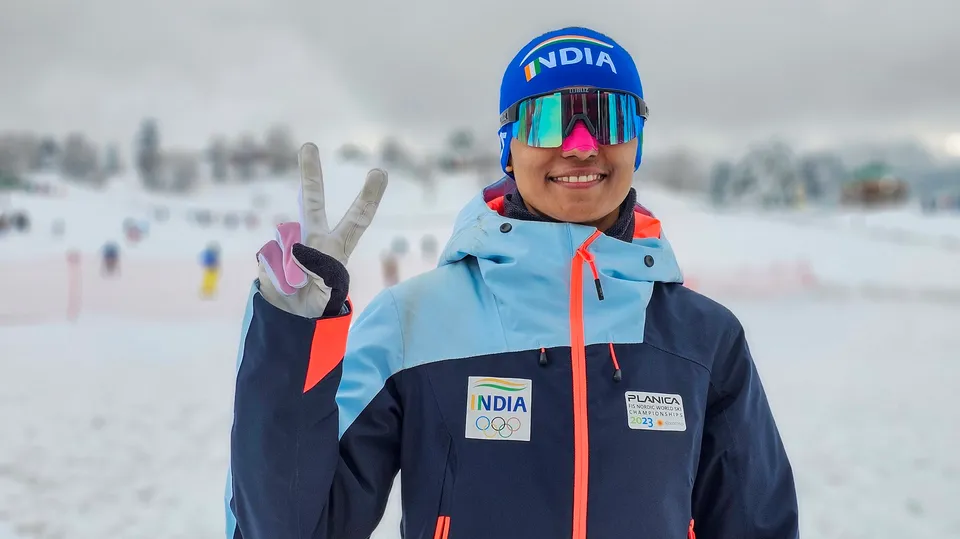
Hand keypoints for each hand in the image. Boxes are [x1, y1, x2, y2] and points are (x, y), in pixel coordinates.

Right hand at [256, 143, 387, 317]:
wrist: (292, 318)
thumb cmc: (318, 302)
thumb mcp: (327, 292)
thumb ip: (316, 271)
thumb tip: (293, 251)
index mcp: (337, 247)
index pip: (357, 219)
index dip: (369, 197)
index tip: (379, 172)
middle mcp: (313, 238)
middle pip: (312, 203)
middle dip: (310, 175)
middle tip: (308, 145)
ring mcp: (288, 244)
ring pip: (286, 247)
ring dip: (291, 273)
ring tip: (297, 289)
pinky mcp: (268, 255)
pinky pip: (271, 264)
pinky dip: (277, 280)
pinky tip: (282, 287)